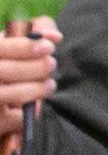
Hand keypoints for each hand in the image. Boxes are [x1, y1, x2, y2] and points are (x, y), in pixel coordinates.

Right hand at [0, 15, 59, 154]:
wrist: (2, 114)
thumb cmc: (7, 72)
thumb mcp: (12, 49)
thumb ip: (33, 35)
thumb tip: (55, 36)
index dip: (23, 46)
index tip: (49, 46)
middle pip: (2, 71)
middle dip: (34, 67)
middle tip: (51, 64)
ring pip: (7, 95)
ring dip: (36, 89)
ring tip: (49, 84)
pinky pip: (14, 119)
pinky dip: (30, 112)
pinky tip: (33, 107)